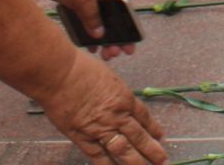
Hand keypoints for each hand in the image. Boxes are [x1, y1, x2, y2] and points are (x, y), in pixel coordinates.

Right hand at [34, 50, 166, 163]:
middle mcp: (117, 116)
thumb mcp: (106, 76)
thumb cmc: (80, 67)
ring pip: (123, 150)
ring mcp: (100, 129)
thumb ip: (112, 92)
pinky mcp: (82, 137)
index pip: (143, 117)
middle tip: (163, 161)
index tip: (160, 137)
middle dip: (153, 151)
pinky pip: (98, 156)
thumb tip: (114, 101)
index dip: (153, 129)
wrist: (60, 73)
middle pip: (139, 137)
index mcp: (124, 97)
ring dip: (136, 162)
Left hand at [36, 0, 133, 58]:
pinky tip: (88, 46)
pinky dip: (88, 32)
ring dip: (101, 38)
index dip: (128, 32)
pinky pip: (86, 21)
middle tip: (111, 56)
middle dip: (114, 39)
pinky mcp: (78, 2)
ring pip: (99, 23)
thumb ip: (92, 18)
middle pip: (113, 21)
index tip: (129, 50)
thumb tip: (100, 36)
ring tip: (101, 55)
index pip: (125, 14)